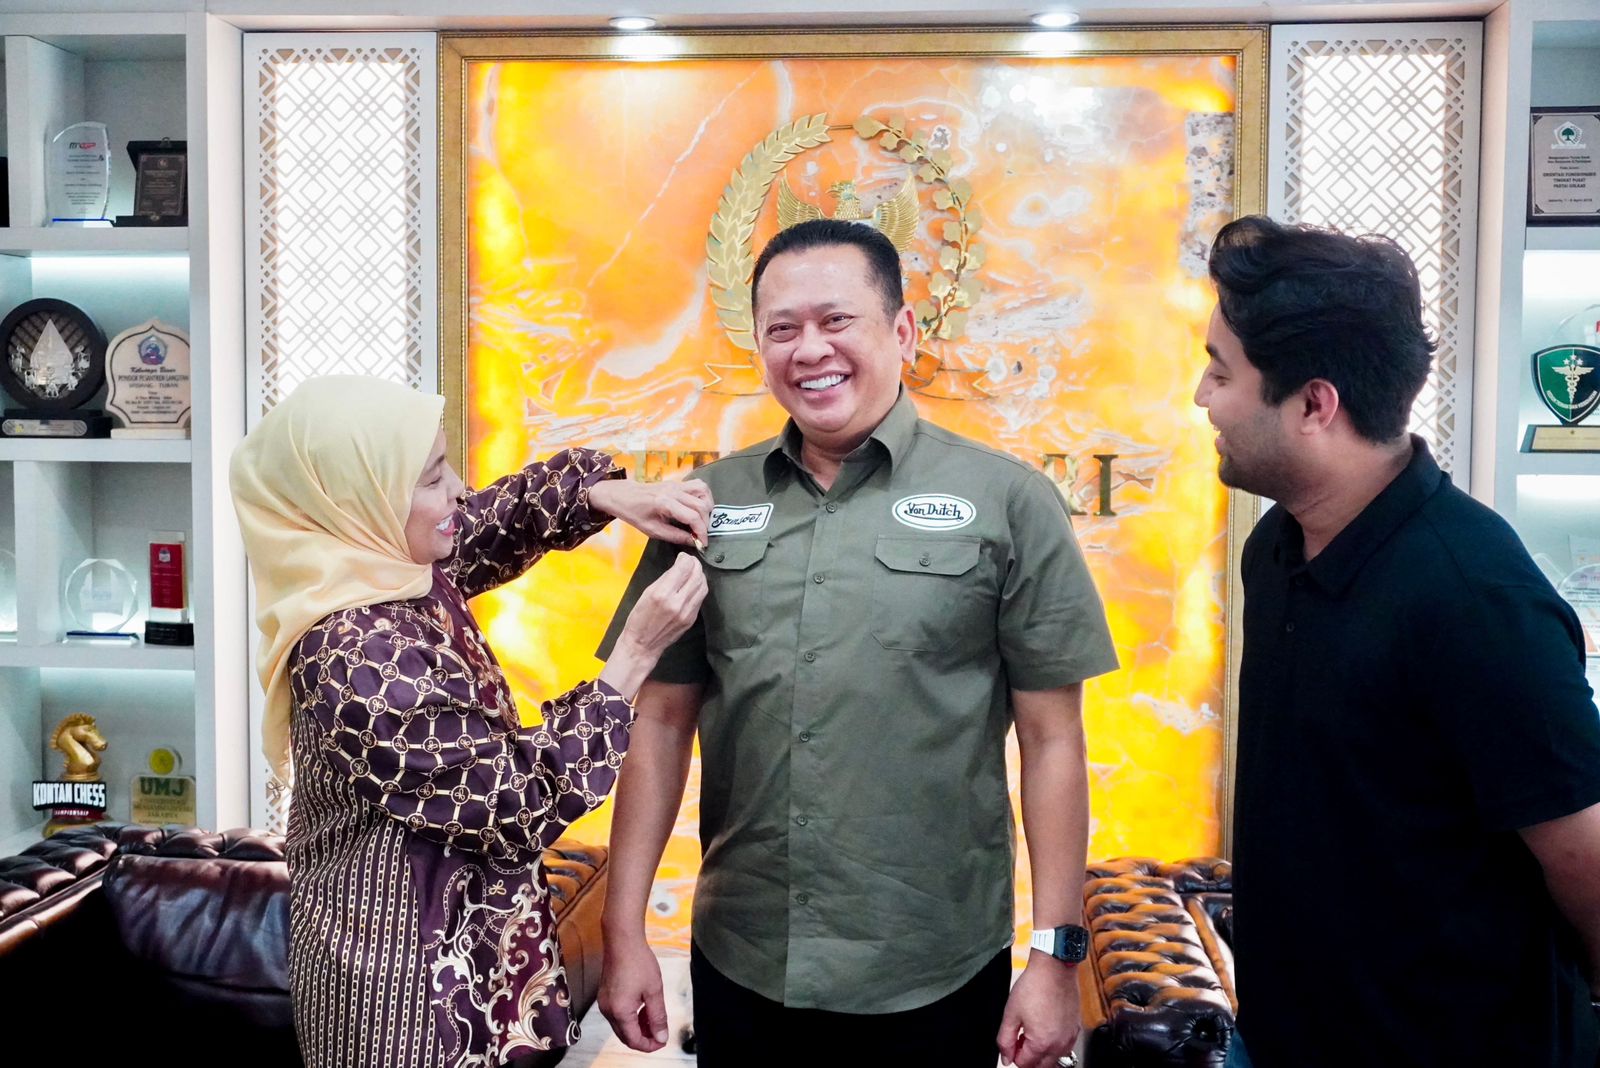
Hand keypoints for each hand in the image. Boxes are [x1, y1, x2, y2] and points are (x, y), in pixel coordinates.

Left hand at [591, 477, 713, 547]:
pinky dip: (704, 497)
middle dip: (705, 523)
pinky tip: (699, 508)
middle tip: (700, 535)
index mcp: (665, 503)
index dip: (701, 532)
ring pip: (704, 492)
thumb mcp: (652, 530)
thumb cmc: (635, 514)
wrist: (624, 495)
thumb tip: (694, 542)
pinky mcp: (678, 482)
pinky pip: (699, 486)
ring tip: (701, 520)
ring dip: (707, 508)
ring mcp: (677, 484)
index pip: (693, 517)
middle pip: (702, 506)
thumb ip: (675, 536)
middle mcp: (674, 491)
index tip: (703, 543)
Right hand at [599, 554, 707, 699]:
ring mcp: (687, 612)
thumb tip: (679, 566)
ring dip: (700, 575)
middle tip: (690, 562)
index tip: (682, 556)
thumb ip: (665, 579)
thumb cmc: (639, 618)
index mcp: (662, 594)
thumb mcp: (647, 593)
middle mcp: (677, 602)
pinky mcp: (692, 619)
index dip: (685, 558)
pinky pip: (700, 598)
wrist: (642, 645)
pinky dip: (699, 588)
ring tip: (693, 571)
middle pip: (697, 575)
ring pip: (703, 586)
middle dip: (695, 565)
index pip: (684, 568)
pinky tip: (693, 585)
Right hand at [599, 932, 669, 1051]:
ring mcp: (604, 1003)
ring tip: (654, 1018)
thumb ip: (658, 1016)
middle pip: (625, 1036)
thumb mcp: (654, 990)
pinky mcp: (604, 996)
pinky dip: (630, 1017)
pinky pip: (617, 1015)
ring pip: (621, 1026)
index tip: (663, 1041)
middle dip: (643, 1038)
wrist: (622, 940)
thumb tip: (661, 1037)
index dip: (650, 1045)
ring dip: (637, 1027)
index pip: (634, 1040)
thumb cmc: (638, 961)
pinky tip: (643, 1009)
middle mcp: (608, 1010)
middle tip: (660, 1032)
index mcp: (620, 1011)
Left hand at [997, 953, 1082, 1067]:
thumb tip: (1006, 1058)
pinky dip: (1053, 1044)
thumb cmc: (1034, 986)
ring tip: (1032, 1032)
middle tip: (1020, 1039)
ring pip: (1054, 1059)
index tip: (1012, 1043)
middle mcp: (1059, 1044)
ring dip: (1042, 1052)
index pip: (1025, 1064)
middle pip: (1041, 1066)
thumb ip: (1005, 1040)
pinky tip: (1045, 1027)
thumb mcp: (1011, 1014)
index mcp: (1042, 1043)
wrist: (1054, 968)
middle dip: (1028, 1057)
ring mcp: (1070, 1037)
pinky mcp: (1075, 1029)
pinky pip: (1064, 1047)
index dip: (1014, 1055)